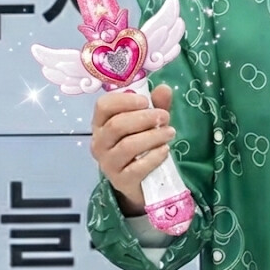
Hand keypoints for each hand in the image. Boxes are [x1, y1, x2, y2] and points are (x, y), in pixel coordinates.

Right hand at [90, 83, 174, 215]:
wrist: (140, 181)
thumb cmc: (141, 144)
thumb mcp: (149, 122)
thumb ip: (156, 105)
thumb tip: (164, 89)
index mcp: (101, 123)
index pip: (103, 106)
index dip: (125, 100)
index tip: (146, 101)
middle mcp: (100, 143)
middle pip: (117, 125)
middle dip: (144, 118)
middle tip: (165, 117)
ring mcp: (108, 163)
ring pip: (127, 146)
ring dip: (152, 136)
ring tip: (170, 132)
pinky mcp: (121, 180)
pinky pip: (136, 168)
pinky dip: (154, 157)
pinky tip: (165, 150)